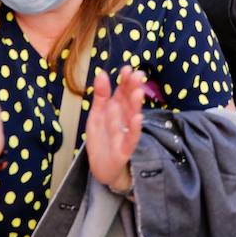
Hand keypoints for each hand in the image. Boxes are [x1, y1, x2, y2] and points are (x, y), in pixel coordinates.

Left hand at [84, 67, 144, 192]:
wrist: (102, 168)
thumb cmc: (102, 139)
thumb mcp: (97, 115)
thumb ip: (100, 95)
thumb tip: (102, 73)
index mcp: (116, 109)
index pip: (122, 91)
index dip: (125, 80)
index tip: (127, 68)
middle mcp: (123, 119)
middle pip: (129, 102)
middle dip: (133, 88)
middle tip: (138, 75)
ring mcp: (125, 133)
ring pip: (132, 118)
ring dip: (135, 105)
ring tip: (138, 92)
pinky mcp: (124, 149)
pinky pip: (131, 139)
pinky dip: (135, 129)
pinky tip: (138, 119)